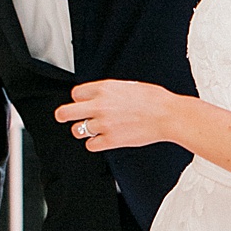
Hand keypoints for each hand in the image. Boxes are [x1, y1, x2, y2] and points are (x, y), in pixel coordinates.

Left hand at [55, 80, 177, 151]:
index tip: (82, 102)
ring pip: (77, 131)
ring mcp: (104, 124)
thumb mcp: (128, 85)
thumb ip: (110, 91)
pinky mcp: (111, 140)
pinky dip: (94, 143)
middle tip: (63, 116)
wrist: (167, 115)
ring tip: (90, 129)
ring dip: (82, 130)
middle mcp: (100, 106)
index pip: (76, 93)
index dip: (78, 99)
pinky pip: (90, 145)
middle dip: (62, 115)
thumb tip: (101, 96)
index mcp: (104, 88)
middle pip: (66, 112)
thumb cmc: (154, 99)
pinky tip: (101, 139)